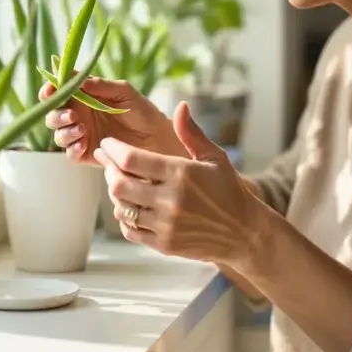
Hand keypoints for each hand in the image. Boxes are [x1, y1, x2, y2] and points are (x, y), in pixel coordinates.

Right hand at [40, 77, 182, 164]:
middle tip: (72, 115)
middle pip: (52, 114)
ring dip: (64, 131)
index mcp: (84, 97)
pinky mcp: (86, 153)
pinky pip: (70, 153)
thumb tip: (77, 79)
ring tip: (82, 129)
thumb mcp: (123, 92)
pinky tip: (83, 144)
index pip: (59, 92)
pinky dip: (72, 148)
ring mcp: (81, 135)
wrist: (157, 138)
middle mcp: (78, 116)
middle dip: (56, 114)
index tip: (49, 91)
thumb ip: (100, 86)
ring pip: (58, 134)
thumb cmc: (142, 110)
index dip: (50, 90)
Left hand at [95, 101, 261, 265]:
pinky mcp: (164, 245)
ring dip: (115, 194)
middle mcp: (171, 200)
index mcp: (181, 173)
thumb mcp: (215, 157)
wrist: (245, 233)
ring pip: (120, 208)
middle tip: (108, 161)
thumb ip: (191, 133)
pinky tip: (130, 206)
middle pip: (119, 184)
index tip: (107, 144)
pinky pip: (129, 230)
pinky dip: (124, 217)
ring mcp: (166, 225)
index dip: (113, 150)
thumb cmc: (229, 191)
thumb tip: (180, 106)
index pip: (132, 159)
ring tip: (120, 182)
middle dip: (108, 170)